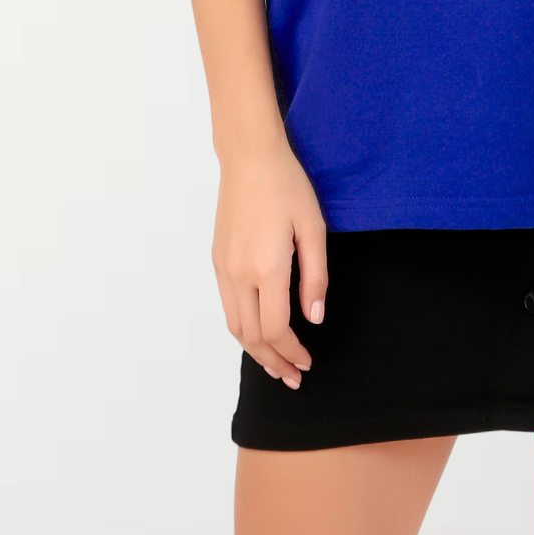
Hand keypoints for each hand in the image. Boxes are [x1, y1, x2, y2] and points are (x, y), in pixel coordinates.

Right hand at [213, 144, 328, 388]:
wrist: (249, 158)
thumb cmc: (287, 186)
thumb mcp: (313, 227)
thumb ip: (316, 276)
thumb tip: (314, 317)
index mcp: (267, 268)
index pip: (276, 329)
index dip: (291, 352)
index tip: (308, 362)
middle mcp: (240, 274)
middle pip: (251, 336)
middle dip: (273, 362)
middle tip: (293, 377)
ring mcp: (224, 268)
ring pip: (235, 326)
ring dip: (255, 351)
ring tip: (276, 364)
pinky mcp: (217, 259)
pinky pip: (227, 306)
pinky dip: (242, 328)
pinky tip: (258, 331)